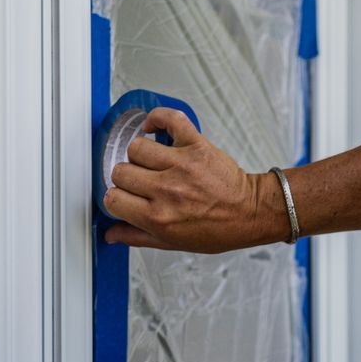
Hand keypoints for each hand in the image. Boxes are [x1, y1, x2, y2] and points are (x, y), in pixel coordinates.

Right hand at [101, 107, 288, 252]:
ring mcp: (181, 165)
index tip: (125, 197)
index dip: (116, 198)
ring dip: (140, 155)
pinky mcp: (196, 145)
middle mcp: (166, 189)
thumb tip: (110, 233)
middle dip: (126, 178)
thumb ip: (137, 237)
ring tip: (153, 163)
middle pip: (120, 172)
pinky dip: (158, 118)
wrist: (249, 213)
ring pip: (136, 147)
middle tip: (141, 183)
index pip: (112, 198)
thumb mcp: (172, 242)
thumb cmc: (216, 229)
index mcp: (158, 217)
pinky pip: (169, 119)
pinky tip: (154, 128)